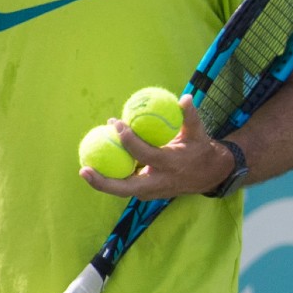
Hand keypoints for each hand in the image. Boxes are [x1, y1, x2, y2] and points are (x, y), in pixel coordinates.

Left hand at [80, 93, 236, 199]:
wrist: (208, 175)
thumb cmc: (199, 149)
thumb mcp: (198, 133)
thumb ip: (191, 116)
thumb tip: (184, 98)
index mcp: (170, 164)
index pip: (145, 154)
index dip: (129, 141)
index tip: (116, 123)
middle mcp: (159, 182)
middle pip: (125, 188)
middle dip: (103, 182)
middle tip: (84, 169)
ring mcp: (152, 192)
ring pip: (122, 190)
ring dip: (102, 180)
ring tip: (85, 167)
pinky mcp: (147, 194)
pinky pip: (126, 185)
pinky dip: (112, 176)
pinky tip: (99, 164)